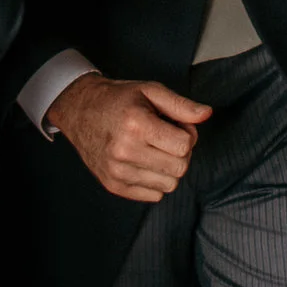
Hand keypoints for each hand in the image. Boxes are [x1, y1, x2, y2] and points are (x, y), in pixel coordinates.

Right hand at [46, 74, 211, 202]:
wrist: (80, 111)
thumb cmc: (119, 99)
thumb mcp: (150, 91)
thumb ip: (181, 105)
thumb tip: (207, 114)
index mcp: (136, 124)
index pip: (185, 145)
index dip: (187, 133)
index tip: (174, 125)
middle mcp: (125, 151)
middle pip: (180, 167)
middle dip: (180, 152)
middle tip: (165, 137)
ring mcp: (117, 171)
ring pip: (169, 185)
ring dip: (168, 168)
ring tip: (153, 149)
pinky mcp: (113, 185)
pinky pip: (154, 195)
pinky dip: (155, 181)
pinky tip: (144, 162)